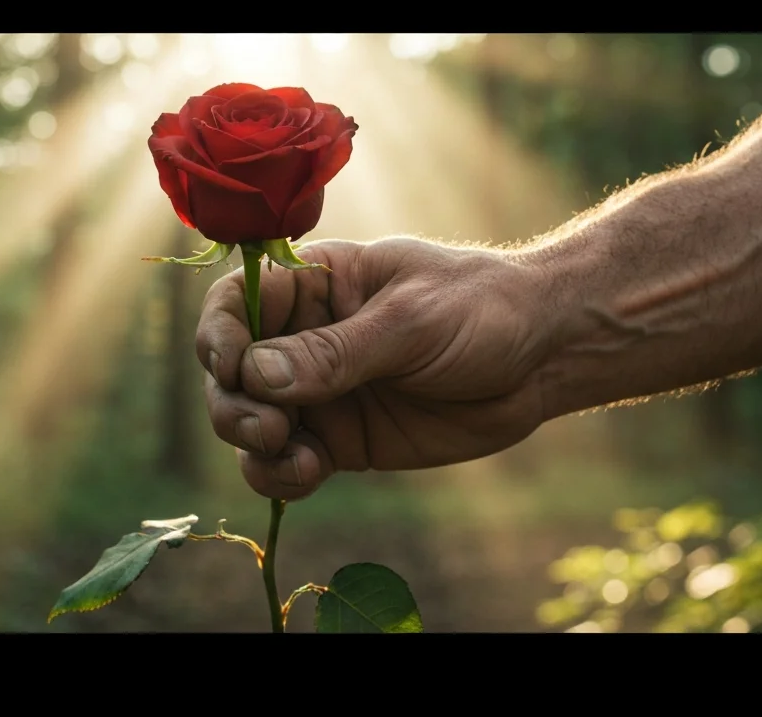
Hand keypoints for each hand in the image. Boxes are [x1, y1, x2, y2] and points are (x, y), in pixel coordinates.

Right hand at [197, 237, 554, 499]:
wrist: (544, 357)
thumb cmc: (481, 310)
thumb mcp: (411, 321)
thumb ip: (335, 351)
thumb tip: (256, 375)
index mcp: (312, 284)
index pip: (234, 304)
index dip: (218, 335)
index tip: (233, 367)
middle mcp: (301, 338)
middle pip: (229, 373)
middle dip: (234, 405)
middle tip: (272, 429)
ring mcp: (317, 393)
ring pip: (248, 423)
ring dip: (253, 447)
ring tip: (299, 460)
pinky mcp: (338, 441)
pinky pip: (284, 464)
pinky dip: (279, 477)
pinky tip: (309, 475)